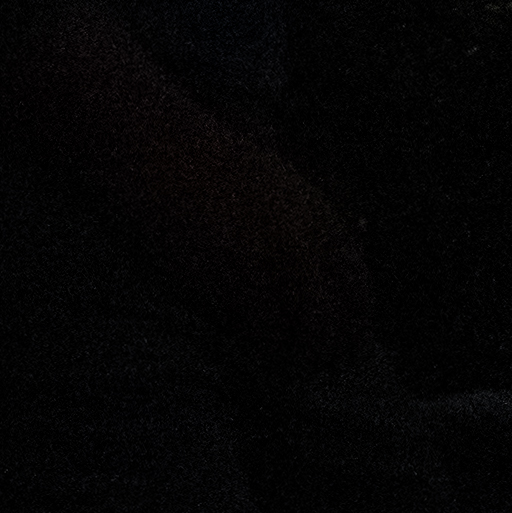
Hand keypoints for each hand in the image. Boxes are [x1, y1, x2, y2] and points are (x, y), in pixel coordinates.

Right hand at [96, 92, 380, 374]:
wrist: (153, 142)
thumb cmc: (203, 162)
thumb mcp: (273, 185)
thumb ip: (298, 224)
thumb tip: (312, 273)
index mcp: (318, 214)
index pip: (359, 284)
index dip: (356, 322)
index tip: (348, 346)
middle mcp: (304, 237)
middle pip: (339, 313)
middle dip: (334, 349)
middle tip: (321, 370)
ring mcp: (267, 256)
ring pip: (307, 328)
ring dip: (301, 357)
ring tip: (289, 370)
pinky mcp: (227, 271)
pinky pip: (260, 326)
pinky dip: (262, 346)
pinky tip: (254, 354)